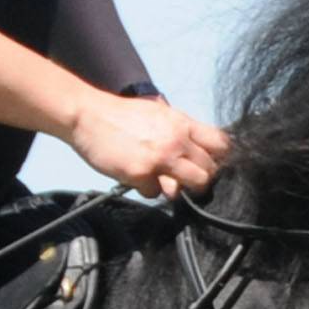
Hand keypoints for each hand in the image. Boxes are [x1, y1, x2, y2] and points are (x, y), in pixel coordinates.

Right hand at [68, 90, 232, 198]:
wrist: (87, 115)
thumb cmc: (122, 116)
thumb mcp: (158, 115)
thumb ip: (179, 134)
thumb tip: (197, 156)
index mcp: (182, 123)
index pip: (221, 144)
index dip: (220, 159)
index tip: (212, 166)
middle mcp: (176, 139)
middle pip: (210, 170)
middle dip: (200, 178)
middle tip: (182, 177)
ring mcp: (161, 157)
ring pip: (193, 184)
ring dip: (179, 187)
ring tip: (162, 179)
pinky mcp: (142, 173)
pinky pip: (157, 194)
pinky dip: (147, 189)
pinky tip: (135, 176)